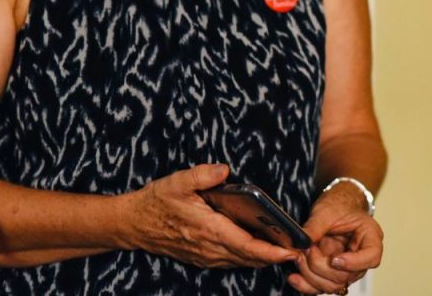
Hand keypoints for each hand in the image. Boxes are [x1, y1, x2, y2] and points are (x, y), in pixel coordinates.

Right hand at [124, 163, 299, 268]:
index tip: (291, 250)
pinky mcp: (201, 257)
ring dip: (263, 258)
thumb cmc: (156, 201)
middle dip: (275, 256)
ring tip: (287, 249)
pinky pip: (230, 261)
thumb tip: (224, 170)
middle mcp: (208, 248)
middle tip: (300, 251)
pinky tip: (261, 249)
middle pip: (249, 257)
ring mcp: (204, 255)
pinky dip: (248, 258)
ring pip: (240, 261)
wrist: (131, 223)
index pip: (247, 245)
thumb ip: (203, 175)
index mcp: (207, 230)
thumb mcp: (178, 181)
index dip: (271, 251)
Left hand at [287, 185, 383, 293]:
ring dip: (311, 275)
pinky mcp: (331, 274)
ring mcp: (346, 269)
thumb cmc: (338, 206)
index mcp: (370, 238)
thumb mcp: (327, 211)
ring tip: (300, 256)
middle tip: (307, 249)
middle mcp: (361, 257)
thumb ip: (314, 228)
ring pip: (332, 286)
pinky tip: (294, 277)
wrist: (334, 207)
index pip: (372, 257)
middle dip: (321, 266)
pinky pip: (320, 287)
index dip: (354, 263)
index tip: (335, 259)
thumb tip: (299, 242)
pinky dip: (305, 284)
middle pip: (346, 276)